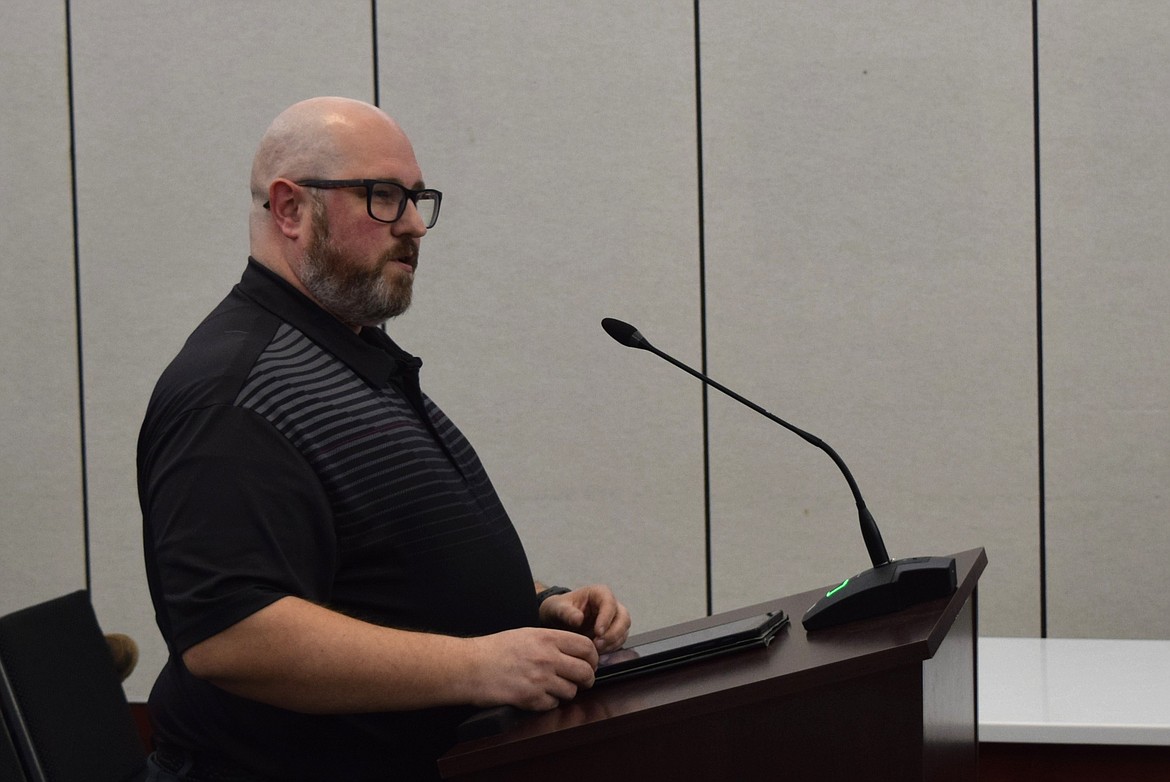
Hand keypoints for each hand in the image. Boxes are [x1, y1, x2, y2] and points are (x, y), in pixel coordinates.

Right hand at [466, 627, 598, 711]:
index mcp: (548, 638)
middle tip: (580, 681)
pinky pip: (554, 704)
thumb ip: (552, 641)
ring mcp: (540, 679)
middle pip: (586, 672)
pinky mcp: (531, 699)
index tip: (589, 663)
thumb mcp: (527, 634)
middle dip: (587, 679)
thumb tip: (576, 651)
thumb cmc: (495, 649)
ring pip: (572, 691)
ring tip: (553, 687)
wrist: (470, 666)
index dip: (592, 657)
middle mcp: (547, 658)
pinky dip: (549, 702)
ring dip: (566, 692)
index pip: (586, 647)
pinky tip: (538, 695)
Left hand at [539, 584, 630, 653]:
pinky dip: (611, 647)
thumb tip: (578, 619)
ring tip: (596, 650)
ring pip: (624, 630)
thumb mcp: (558, 608)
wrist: (559, 618)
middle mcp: (610, 604)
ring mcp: (614, 618)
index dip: (606, 618)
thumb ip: (567, 613)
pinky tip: (599, 651)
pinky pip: (619, 640)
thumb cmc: (560, 608)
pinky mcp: (613, 631)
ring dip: (613, 642)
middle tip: (598, 644)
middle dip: (613, 633)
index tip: (598, 632)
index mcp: (599, 593)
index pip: (609, 603)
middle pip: (623, 617)